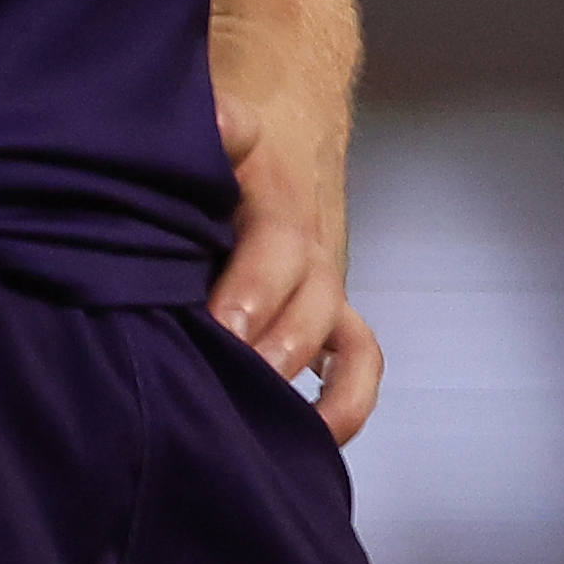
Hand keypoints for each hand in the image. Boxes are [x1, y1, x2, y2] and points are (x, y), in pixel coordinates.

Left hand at [207, 38, 380, 442]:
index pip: (275, 237)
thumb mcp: (206, 122)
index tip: (219, 325)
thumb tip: (214, 123)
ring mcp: (322, 283)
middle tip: (228, 374)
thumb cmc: (223, 144)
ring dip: (297, 370)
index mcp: (272, 191)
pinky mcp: (331, 318)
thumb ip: (208, 126)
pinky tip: (307, 441)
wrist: (285, 122)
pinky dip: (344, 405)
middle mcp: (305, 241)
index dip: (253, 287)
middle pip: (306, 291)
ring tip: (254, 410)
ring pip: (332, 329)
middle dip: (268, 341)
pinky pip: (358, 362)